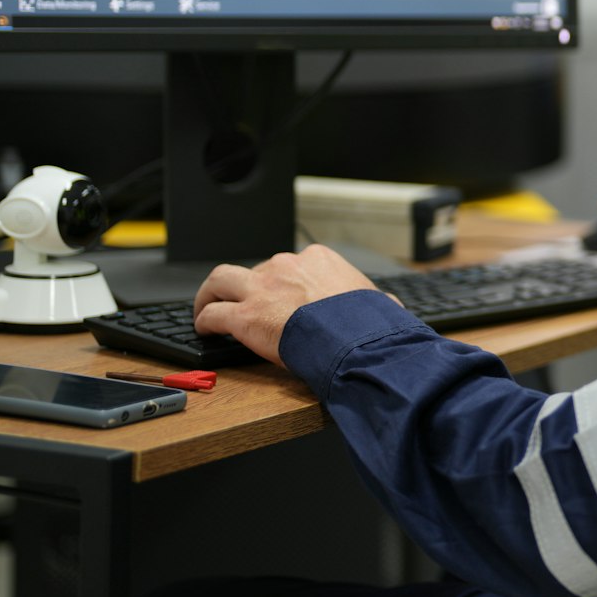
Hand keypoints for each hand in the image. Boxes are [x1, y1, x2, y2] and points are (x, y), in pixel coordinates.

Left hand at [193, 244, 388, 365]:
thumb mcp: (378, 302)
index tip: (281, 296)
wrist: (354, 337)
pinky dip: (205, 320)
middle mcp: (286, 266)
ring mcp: (262, 288)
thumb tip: (392, 306)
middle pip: (256, 269)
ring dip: (210, 293)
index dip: (282, 281)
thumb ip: (377, 301)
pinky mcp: (245, 316)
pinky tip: (205, 329)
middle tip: (244, 302)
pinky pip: (212, 313)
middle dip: (249, 286)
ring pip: (220, 279)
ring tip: (208, 306)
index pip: (291, 263)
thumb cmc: (367, 322)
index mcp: (318, 259)